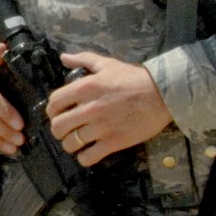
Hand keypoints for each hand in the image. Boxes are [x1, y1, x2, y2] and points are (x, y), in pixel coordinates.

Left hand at [44, 51, 171, 166]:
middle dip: (58, 130)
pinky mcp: (113, 142)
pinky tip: (88, 153)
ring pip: (71, 144)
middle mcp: (89, 109)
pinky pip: (88, 157)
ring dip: (70, 145)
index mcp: (85, 88)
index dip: (51, 110)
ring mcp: (101, 128)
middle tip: (65, 130)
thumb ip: (84, 59)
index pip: (54, 103)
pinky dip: (84, 158)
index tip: (57, 113)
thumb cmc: (134, 78)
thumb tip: (64, 57)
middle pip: (58, 126)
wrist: (163, 94)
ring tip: (76, 142)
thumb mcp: (108, 64)